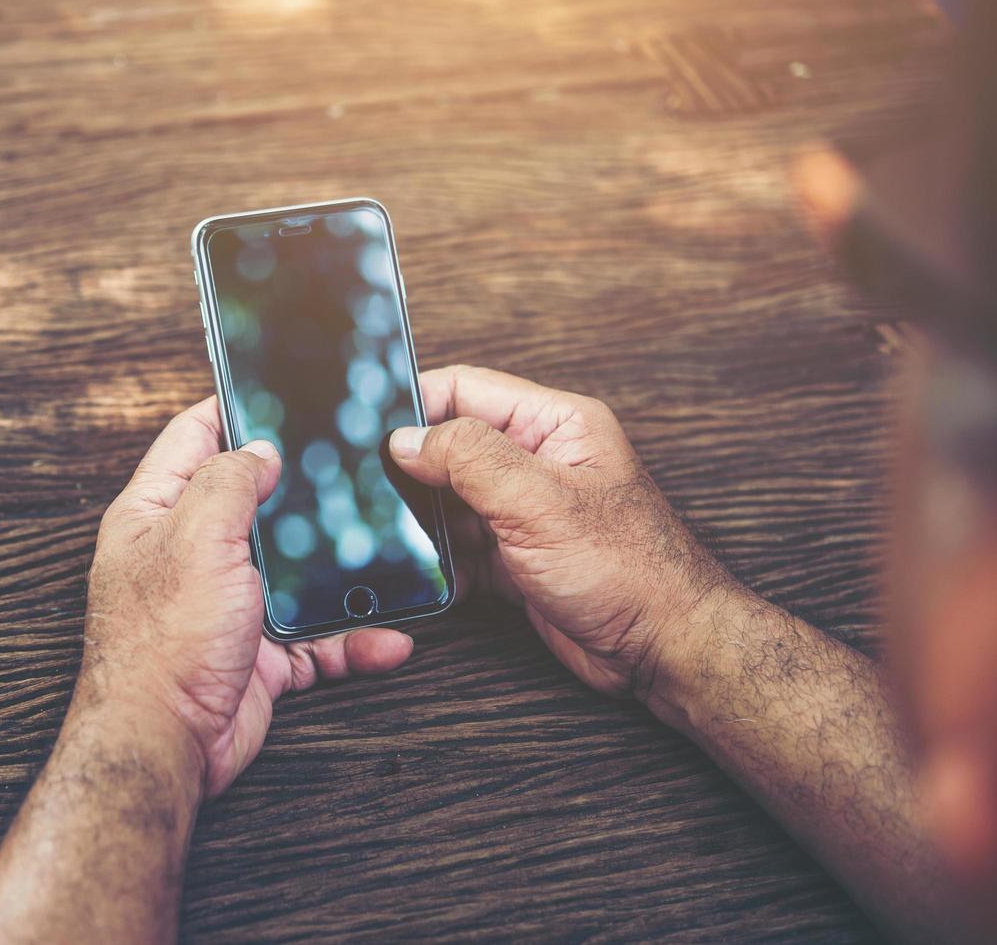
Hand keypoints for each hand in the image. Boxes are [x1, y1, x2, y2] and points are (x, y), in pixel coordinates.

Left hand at [81, 396, 413, 797]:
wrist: (165, 744)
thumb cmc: (161, 643)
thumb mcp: (196, 536)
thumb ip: (229, 481)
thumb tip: (259, 449)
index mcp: (156, 513)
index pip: (193, 437)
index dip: (233, 409)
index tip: (276, 386)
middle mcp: (189, 554)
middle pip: (253, 502)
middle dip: (303, 488)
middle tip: (351, 461)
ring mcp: (227, 605)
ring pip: (296, 573)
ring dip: (341, 571)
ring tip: (387, 552)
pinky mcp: (259, 655)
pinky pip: (318, 640)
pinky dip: (354, 640)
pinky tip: (388, 637)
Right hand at [389, 365, 732, 697]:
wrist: (663, 649)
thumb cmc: (630, 571)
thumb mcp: (540, 501)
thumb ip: (470, 459)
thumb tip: (407, 439)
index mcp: (555, 424)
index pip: (466, 388)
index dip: (417, 404)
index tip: (373, 431)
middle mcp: (538, 460)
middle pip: (452, 443)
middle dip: (414, 466)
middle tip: (375, 487)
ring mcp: (525, 509)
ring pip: (450, 498)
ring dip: (424, 517)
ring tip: (401, 532)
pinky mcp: (516, 556)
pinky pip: (460, 545)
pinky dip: (441, 558)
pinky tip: (432, 571)